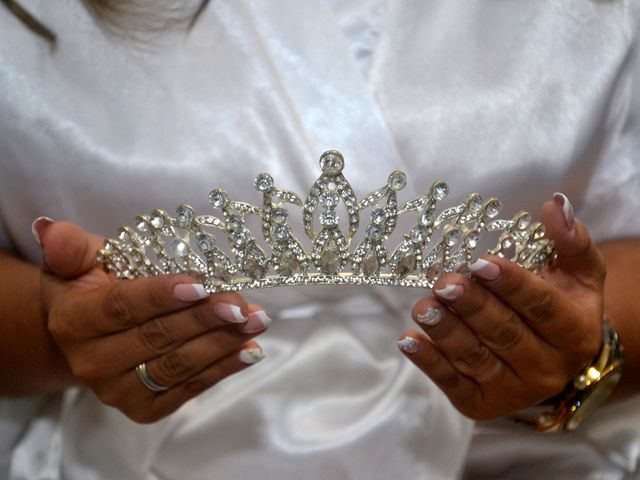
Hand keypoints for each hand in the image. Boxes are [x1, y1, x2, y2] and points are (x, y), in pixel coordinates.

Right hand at [34, 219, 270, 422]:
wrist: (91, 337)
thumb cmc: (94, 288)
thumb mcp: (80, 261)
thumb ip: (70, 247)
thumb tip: (51, 228)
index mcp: (74, 320)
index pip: (122, 307)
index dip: (162, 295)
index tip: (202, 284)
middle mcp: (90, 363)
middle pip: (157, 338)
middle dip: (206, 319)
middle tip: (244, 304)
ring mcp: (117, 392)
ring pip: (177, 366)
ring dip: (223, 344)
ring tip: (257, 322)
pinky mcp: (144, 409)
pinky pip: (189, 389)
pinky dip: (223, 369)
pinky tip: (250, 350)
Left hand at [398, 193, 605, 419]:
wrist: (555, 357)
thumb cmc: (562, 304)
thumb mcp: (578, 273)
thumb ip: (570, 240)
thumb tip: (556, 205)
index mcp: (574, 332)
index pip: (542, 307)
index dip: (511, 285)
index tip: (481, 262)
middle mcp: (548, 368)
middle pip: (504, 334)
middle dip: (471, 306)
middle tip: (444, 282)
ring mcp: (513, 390)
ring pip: (476, 359)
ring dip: (445, 332)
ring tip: (422, 306)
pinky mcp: (481, 405)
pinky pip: (453, 384)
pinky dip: (429, 363)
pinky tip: (408, 339)